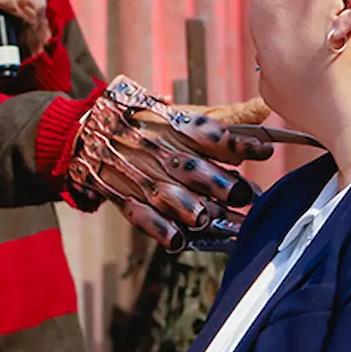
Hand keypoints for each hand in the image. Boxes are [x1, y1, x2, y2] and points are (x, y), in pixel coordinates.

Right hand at [67, 77, 275, 249]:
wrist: (85, 132)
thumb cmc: (144, 123)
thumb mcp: (181, 113)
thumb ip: (225, 117)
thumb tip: (265, 110)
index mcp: (174, 127)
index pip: (211, 134)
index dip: (239, 145)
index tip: (264, 153)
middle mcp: (159, 151)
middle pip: (192, 168)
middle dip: (220, 184)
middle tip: (246, 196)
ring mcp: (139, 176)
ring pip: (168, 196)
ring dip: (194, 210)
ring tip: (217, 220)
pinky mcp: (123, 197)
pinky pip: (141, 215)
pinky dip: (159, 229)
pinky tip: (178, 240)